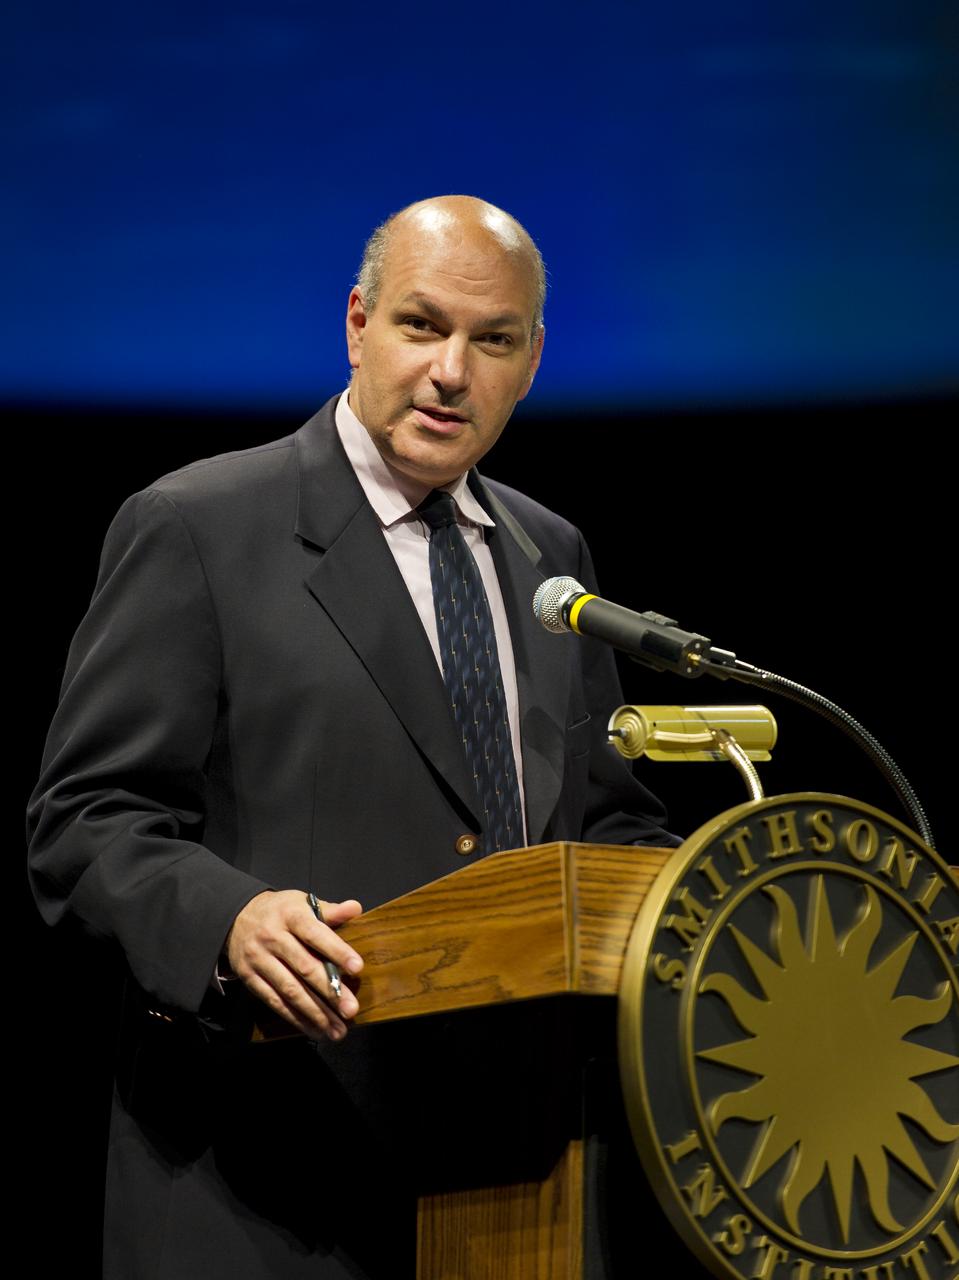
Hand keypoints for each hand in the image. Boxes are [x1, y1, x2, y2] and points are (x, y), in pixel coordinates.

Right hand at [225, 890, 362, 1040]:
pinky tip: (315, 1029)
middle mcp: (272, 937)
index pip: (315, 934)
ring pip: (289, 989)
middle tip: (350, 1009)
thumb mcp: (301, 903)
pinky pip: (274, 1001)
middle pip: (304, 967)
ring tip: (337, 1029)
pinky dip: (295, 1018)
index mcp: (290, 915)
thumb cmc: (280, 912)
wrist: (237, 918)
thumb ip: (329, 910)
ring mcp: (259, 959)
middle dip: (329, 991)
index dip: (337, 951)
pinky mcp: (250, 978)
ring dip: (315, 1013)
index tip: (357, 968)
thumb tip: (356, 908)